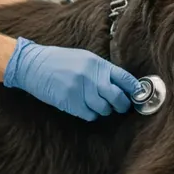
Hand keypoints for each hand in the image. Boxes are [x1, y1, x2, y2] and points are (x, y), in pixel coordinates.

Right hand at [3, 37, 143, 120]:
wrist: (34, 65)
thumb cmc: (60, 61)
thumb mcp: (84, 58)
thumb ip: (102, 70)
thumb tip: (122, 85)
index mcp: (98, 64)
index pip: (125, 79)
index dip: (135, 90)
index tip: (139, 96)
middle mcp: (91, 77)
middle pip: (118, 98)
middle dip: (122, 105)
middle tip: (121, 106)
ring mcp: (80, 91)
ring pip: (105, 109)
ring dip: (105, 110)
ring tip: (98, 104)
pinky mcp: (70, 102)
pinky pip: (90, 115)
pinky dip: (91, 114)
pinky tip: (85, 107)